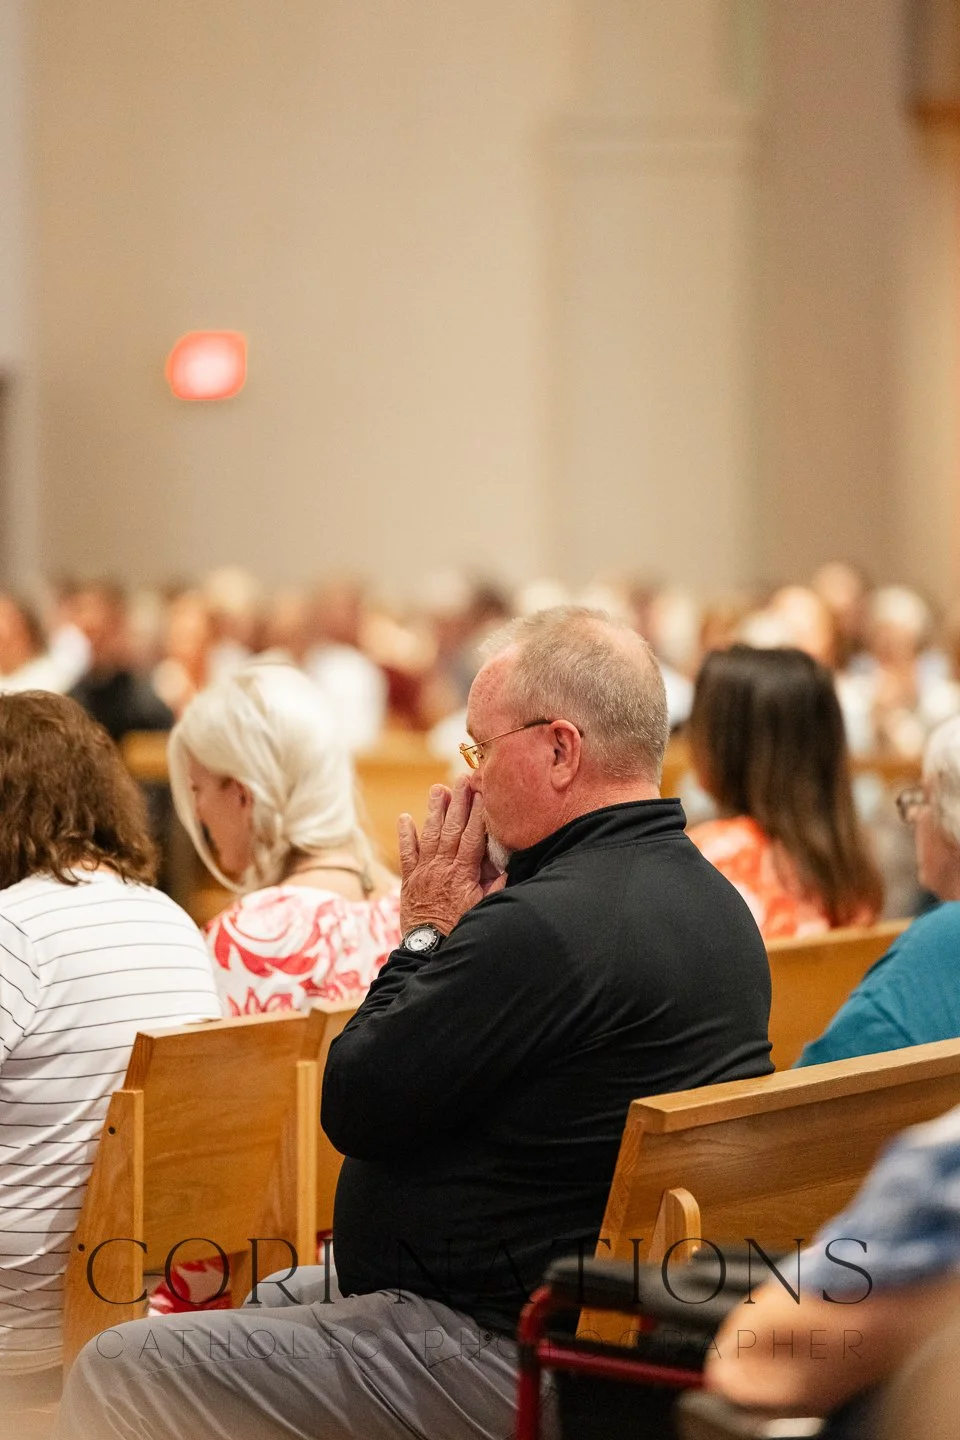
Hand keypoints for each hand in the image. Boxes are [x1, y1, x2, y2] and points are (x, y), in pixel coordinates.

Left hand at [397, 778, 503, 935]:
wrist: (428, 950)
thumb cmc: (460, 930)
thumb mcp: (483, 910)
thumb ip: (496, 887)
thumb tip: (509, 866)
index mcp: (462, 873)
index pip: (472, 836)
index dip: (477, 813)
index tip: (482, 792)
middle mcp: (441, 867)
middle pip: (451, 829)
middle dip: (458, 802)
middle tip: (461, 779)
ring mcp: (423, 872)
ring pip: (429, 835)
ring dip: (434, 811)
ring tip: (438, 789)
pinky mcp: (409, 880)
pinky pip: (406, 854)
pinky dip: (405, 835)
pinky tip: (405, 818)